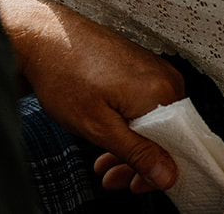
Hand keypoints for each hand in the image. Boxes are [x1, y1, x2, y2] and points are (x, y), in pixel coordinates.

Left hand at [0, 0, 185, 192]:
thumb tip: (168, 175)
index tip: (137, 185)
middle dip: (139, 161)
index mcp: (161, 92)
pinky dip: (128, 125)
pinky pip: (145, 104)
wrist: (45, 37)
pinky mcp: (142, 67)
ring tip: (104, 163)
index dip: (158, 170)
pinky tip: (107, 138)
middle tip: (115, 180)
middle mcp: (166, 78)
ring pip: (153, 121)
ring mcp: (154, 70)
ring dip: (131, 146)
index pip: (178, 144)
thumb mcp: (99, 127)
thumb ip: (137, 153)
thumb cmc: (65, 77)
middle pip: (166, 132)